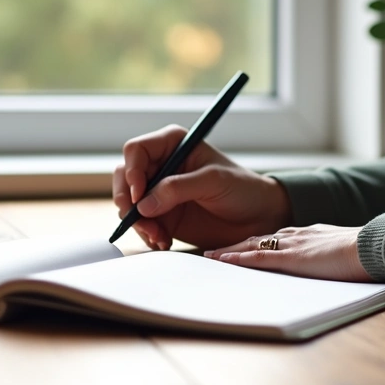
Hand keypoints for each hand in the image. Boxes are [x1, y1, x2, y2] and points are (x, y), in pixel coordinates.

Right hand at [113, 125, 292, 250]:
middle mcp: (162, 165)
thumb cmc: (243, 189)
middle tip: (141, 221)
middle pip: (124, 177)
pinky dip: (147, 234)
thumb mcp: (213, 182)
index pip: (137, 150)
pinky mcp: (162, 214)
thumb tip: (143, 204)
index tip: (139, 195)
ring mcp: (159, 191)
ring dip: (138, 222)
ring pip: (128, 203)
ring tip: (160, 236)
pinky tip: (163, 241)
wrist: (259, 218)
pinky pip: (141, 223)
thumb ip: (178, 189)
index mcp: (173, 144)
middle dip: (128, 201)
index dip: (132, 171)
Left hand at [203, 224, 373, 282]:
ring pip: (253, 246)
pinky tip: (223, 261)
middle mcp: (296, 235)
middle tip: (213, 252)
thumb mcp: (344, 252)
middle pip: (257, 239)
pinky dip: (239, 259)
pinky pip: (259, 258)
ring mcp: (293, 245)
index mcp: (309, 234)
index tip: (239, 247)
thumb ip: (330, 256)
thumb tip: (330, 264)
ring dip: (230, 251)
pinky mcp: (294, 258)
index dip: (254, 243)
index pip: (274, 238)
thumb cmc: (367, 252)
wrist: (376, 246)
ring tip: (209, 256)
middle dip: (235, 245)